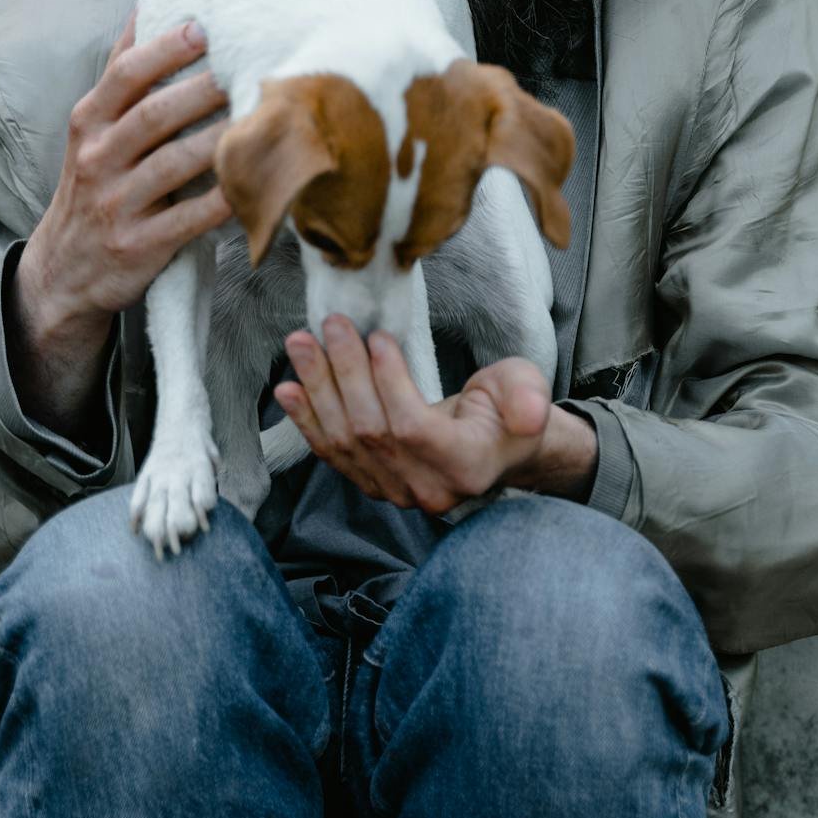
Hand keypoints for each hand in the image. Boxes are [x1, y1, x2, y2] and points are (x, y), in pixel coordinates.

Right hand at [11, 12, 231, 434]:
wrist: (63, 271)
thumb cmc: (94, 183)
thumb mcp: (92, 128)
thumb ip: (122, 73)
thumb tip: (150, 5)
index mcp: (89, 121)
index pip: (125, 75)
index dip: (165, 49)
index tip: (206, 25)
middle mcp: (97, 158)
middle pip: (153, 115)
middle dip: (202, 89)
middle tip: (250, 65)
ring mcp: (116, 204)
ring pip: (173, 164)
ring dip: (221, 139)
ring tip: (265, 116)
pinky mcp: (138, 245)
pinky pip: (188, 219)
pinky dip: (224, 199)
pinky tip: (258, 182)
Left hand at [275, 318, 597, 513]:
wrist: (499, 447)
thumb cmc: (512, 409)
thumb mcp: (528, 390)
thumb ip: (528, 398)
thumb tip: (529, 412)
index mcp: (467, 465)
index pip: (412, 427)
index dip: (389, 383)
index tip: (378, 336)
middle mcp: (427, 488)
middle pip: (370, 431)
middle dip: (343, 373)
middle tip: (327, 325)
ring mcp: (396, 491)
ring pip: (345, 442)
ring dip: (318, 389)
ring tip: (300, 344)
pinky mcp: (374, 484)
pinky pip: (334, 455)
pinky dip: (308, 420)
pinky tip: (289, 390)